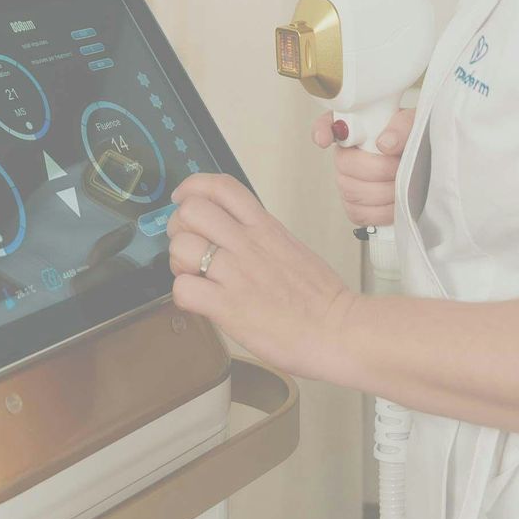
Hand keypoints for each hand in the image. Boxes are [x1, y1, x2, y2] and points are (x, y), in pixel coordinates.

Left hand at [165, 173, 355, 379]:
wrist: (339, 331)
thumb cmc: (320, 300)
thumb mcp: (291, 249)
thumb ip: (260, 238)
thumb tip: (233, 239)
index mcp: (265, 227)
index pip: (221, 187)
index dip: (193, 188)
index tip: (185, 198)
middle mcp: (247, 244)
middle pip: (191, 210)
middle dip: (179, 228)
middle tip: (188, 247)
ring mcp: (235, 273)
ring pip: (180, 247)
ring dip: (179, 264)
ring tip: (194, 277)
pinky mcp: (227, 306)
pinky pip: (183, 289)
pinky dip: (184, 296)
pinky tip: (200, 302)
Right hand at [311, 109, 414, 226]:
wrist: (432, 172)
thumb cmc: (422, 145)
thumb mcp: (418, 126)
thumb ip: (402, 126)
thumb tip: (385, 143)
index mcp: (360, 128)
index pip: (328, 123)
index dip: (322, 130)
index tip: (325, 139)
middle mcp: (349, 154)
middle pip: (343, 164)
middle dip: (376, 168)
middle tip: (398, 166)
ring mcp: (350, 182)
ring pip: (351, 191)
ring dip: (383, 191)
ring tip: (402, 184)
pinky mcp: (356, 207)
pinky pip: (357, 212)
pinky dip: (381, 211)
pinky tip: (394, 202)